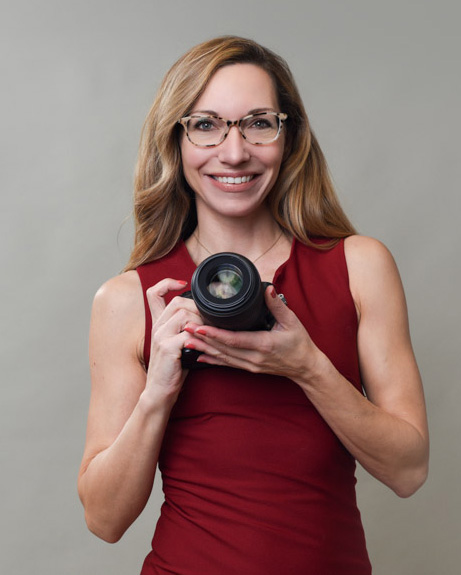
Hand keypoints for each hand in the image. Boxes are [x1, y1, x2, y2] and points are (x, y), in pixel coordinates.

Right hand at [145, 279, 203, 397]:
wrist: (159, 393)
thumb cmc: (172, 370)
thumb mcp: (178, 345)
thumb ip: (185, 329)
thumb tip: (208, 317)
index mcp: (158, 324)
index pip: (153, 293)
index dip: (167, 283)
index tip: (182, 284)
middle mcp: (157, 327)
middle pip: (178, 302)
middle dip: (198, 308)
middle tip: (210, 320)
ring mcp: (160, 336)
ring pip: (184, 315)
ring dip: (201, 322)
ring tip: (209, 334)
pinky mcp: (167, 348)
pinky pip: (188, 333)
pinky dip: (201, 337)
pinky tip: (204, 344)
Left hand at [184, 285, 324, 381]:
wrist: (306, 367)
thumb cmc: (300, 343)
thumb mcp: (292, 321)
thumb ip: (277, 305)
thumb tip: (267, 289)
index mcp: (263, 344)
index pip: (234, 339)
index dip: (215, 334)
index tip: (200, 327)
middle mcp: (253, 357)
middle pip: (223, 349)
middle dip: (203, 339)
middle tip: (185, 329)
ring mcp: (250, 365)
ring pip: (222, 357)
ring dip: (203, 349)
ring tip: (186, 341)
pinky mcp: (249, 368)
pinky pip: (227, 364)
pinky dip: (212, 359)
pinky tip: (199, 355)